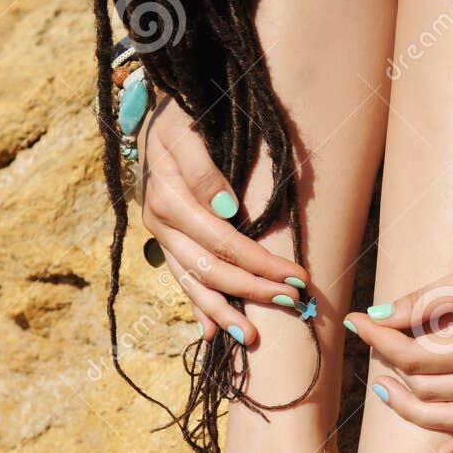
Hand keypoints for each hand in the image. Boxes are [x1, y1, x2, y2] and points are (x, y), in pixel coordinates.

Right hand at [140, 97, 307, 344]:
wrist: (157, 116)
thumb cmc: (183, 117)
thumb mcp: (188, 129)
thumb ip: (203, 167)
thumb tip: (226, 207)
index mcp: (169, 198)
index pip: (222, 240)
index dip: (258, 262)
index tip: (295, 275)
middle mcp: (161, 223)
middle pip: (210, 268)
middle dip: (252, 289)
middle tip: (291, 302)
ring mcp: (162, 237)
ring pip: (193, 282)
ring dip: (223, 311)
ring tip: (250, 336)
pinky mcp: (166, 242)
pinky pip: (181, 279)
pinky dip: (197, 307)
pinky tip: (211, 333)